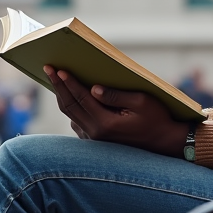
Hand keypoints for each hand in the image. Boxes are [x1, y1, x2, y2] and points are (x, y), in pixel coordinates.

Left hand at [44, 66, 186, 156]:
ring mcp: (95, 140)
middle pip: (70, 107)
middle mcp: (96, 134)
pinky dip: (73, 110)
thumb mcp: (141, 102)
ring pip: (71, 116)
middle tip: (48, 69)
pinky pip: (78, 124)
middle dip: (58, 86)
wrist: (164, 143)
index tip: (58, 69)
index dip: (68, 82)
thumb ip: (115, 95)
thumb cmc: (157, 119)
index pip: (81, 99)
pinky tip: (72, 98)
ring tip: (57, 81)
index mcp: (106, 123)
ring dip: (63, 98)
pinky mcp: (97, 142)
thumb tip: (93, 88)